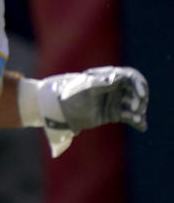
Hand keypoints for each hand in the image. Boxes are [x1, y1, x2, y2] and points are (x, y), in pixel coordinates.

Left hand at [33, 66, 147, 132]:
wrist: (62, 112)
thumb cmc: (71, 96)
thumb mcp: (85, 89)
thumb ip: (100, 83)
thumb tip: (115, 77)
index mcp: (108, 77)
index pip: (129, 77)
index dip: (138, 84)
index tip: (141, 94)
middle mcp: (114, 88)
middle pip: (135, 91)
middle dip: (138, 99)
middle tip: (136, 108)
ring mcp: (115, 101)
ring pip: (133, 105)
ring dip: (138, 111)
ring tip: (137, 118)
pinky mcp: (114, 113)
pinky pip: (129, 116)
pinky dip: (136, 120)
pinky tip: (140, 125)